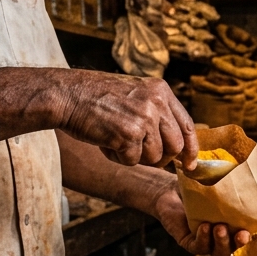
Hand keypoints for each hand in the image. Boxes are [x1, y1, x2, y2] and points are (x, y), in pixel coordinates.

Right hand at [55, 69, 198, 169]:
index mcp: (161, 91)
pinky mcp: (129, 134)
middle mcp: (157, 103)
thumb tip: (177, 147)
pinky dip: (118, 158)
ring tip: (115, 139)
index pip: (187, 126)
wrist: (65, 94)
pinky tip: (105, 142)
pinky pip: (133, 161)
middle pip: (176, 146)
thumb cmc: (96, 98)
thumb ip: (157, 114)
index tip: (190, 165)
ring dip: (135, 156)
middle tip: (140, 154)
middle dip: (161, 158)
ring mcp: (144, 118)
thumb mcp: (135, 95)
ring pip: (155, 157)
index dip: (191, 149)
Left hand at [152, 184, 250, 255]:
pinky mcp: (188, 242)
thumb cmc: (198, 189)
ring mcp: (204, 241)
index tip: (251, 230)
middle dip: (238, 243)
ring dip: (221, 242)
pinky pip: (198, 246)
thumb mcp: (221, 188)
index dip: (249, 235)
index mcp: (231, 227)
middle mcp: (219, 237)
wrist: (170, 191)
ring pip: (217, 251)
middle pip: (233, 247)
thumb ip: (240, 190)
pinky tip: (204, 226)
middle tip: (241, 233)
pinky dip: (203, 238)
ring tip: (220, 227)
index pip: (244, 236)